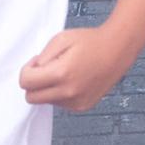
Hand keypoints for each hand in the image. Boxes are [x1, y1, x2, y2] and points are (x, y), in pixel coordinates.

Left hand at [18, 24, 142, 110]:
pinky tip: (74, 79)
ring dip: (48, 89)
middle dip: (33, 83)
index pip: (26, 82)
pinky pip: (60, 103)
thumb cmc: (92, 41)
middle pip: (31, 98)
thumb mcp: (61, 38)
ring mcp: (76, 102)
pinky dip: (61, 93)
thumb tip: (34, 71)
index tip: (36, 63)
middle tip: (46, 69)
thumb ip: (42, 56)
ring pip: (46, 101)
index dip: (27, 70)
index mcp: (61, 73)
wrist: (118, 49)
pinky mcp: (82, 106)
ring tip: (65, 72)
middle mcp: (68, 92)